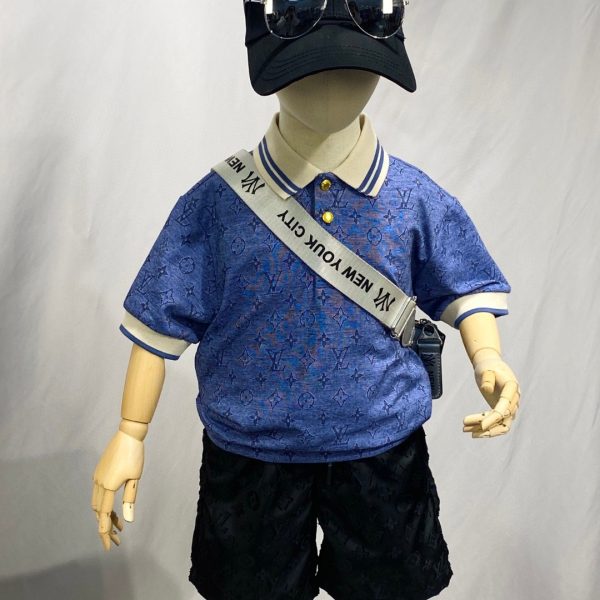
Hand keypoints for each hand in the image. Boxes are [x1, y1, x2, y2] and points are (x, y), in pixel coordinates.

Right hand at [91, 429, 143, 550]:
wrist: (128, 434)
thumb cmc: (135, 455)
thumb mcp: (135, 478)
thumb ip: (130, 499)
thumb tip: (128, 520)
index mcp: (107, 487)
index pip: (103, 516)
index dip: (105, 533)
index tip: (110, 546)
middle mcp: (98, 483)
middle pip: (98, 512)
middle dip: (106, 527)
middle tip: (118, 538)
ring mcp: (96, 477)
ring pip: (96, 504)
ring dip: (106, 516)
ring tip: (119, 526)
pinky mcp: (99, 473)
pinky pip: (98, 494)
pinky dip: (104, 505)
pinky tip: (114, 509)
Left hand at [463, 349, 520, 437]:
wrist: (491, 366)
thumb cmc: (487, 367)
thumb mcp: (486, 370)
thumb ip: (487, 378)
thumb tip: (487, 389)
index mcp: (512, 387)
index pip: (504, 406)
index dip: (494, 417)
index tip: (482, 425)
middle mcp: (514, 399)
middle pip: (504, 419)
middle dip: (485, 425)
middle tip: (464, 428)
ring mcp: (510, 406)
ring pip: (501, 425)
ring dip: (484, 431)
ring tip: (465, 430)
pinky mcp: (503, 411)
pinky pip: (497, 423)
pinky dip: (484, 427)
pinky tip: (469, 428)